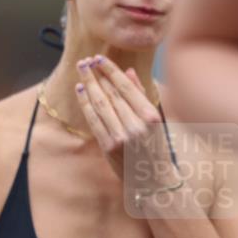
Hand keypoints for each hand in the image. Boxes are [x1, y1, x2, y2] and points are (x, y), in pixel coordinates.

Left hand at [74, 55, 177, 186]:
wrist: (152, 179)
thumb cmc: (157, 147)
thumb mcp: (156, 119)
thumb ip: (142, 95)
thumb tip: (129, 72)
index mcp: (151, 116)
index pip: (126, 87)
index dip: (111, 71)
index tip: (99, 58)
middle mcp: (136, 125)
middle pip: (111, 93)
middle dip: (96, 75)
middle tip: (85, 61)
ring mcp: (121, 137)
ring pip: (100, 104)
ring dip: (88, 84)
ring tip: (81, 70)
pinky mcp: (108, 146)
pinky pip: (93, 119)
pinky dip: (85, 103)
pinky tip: (80, 90)